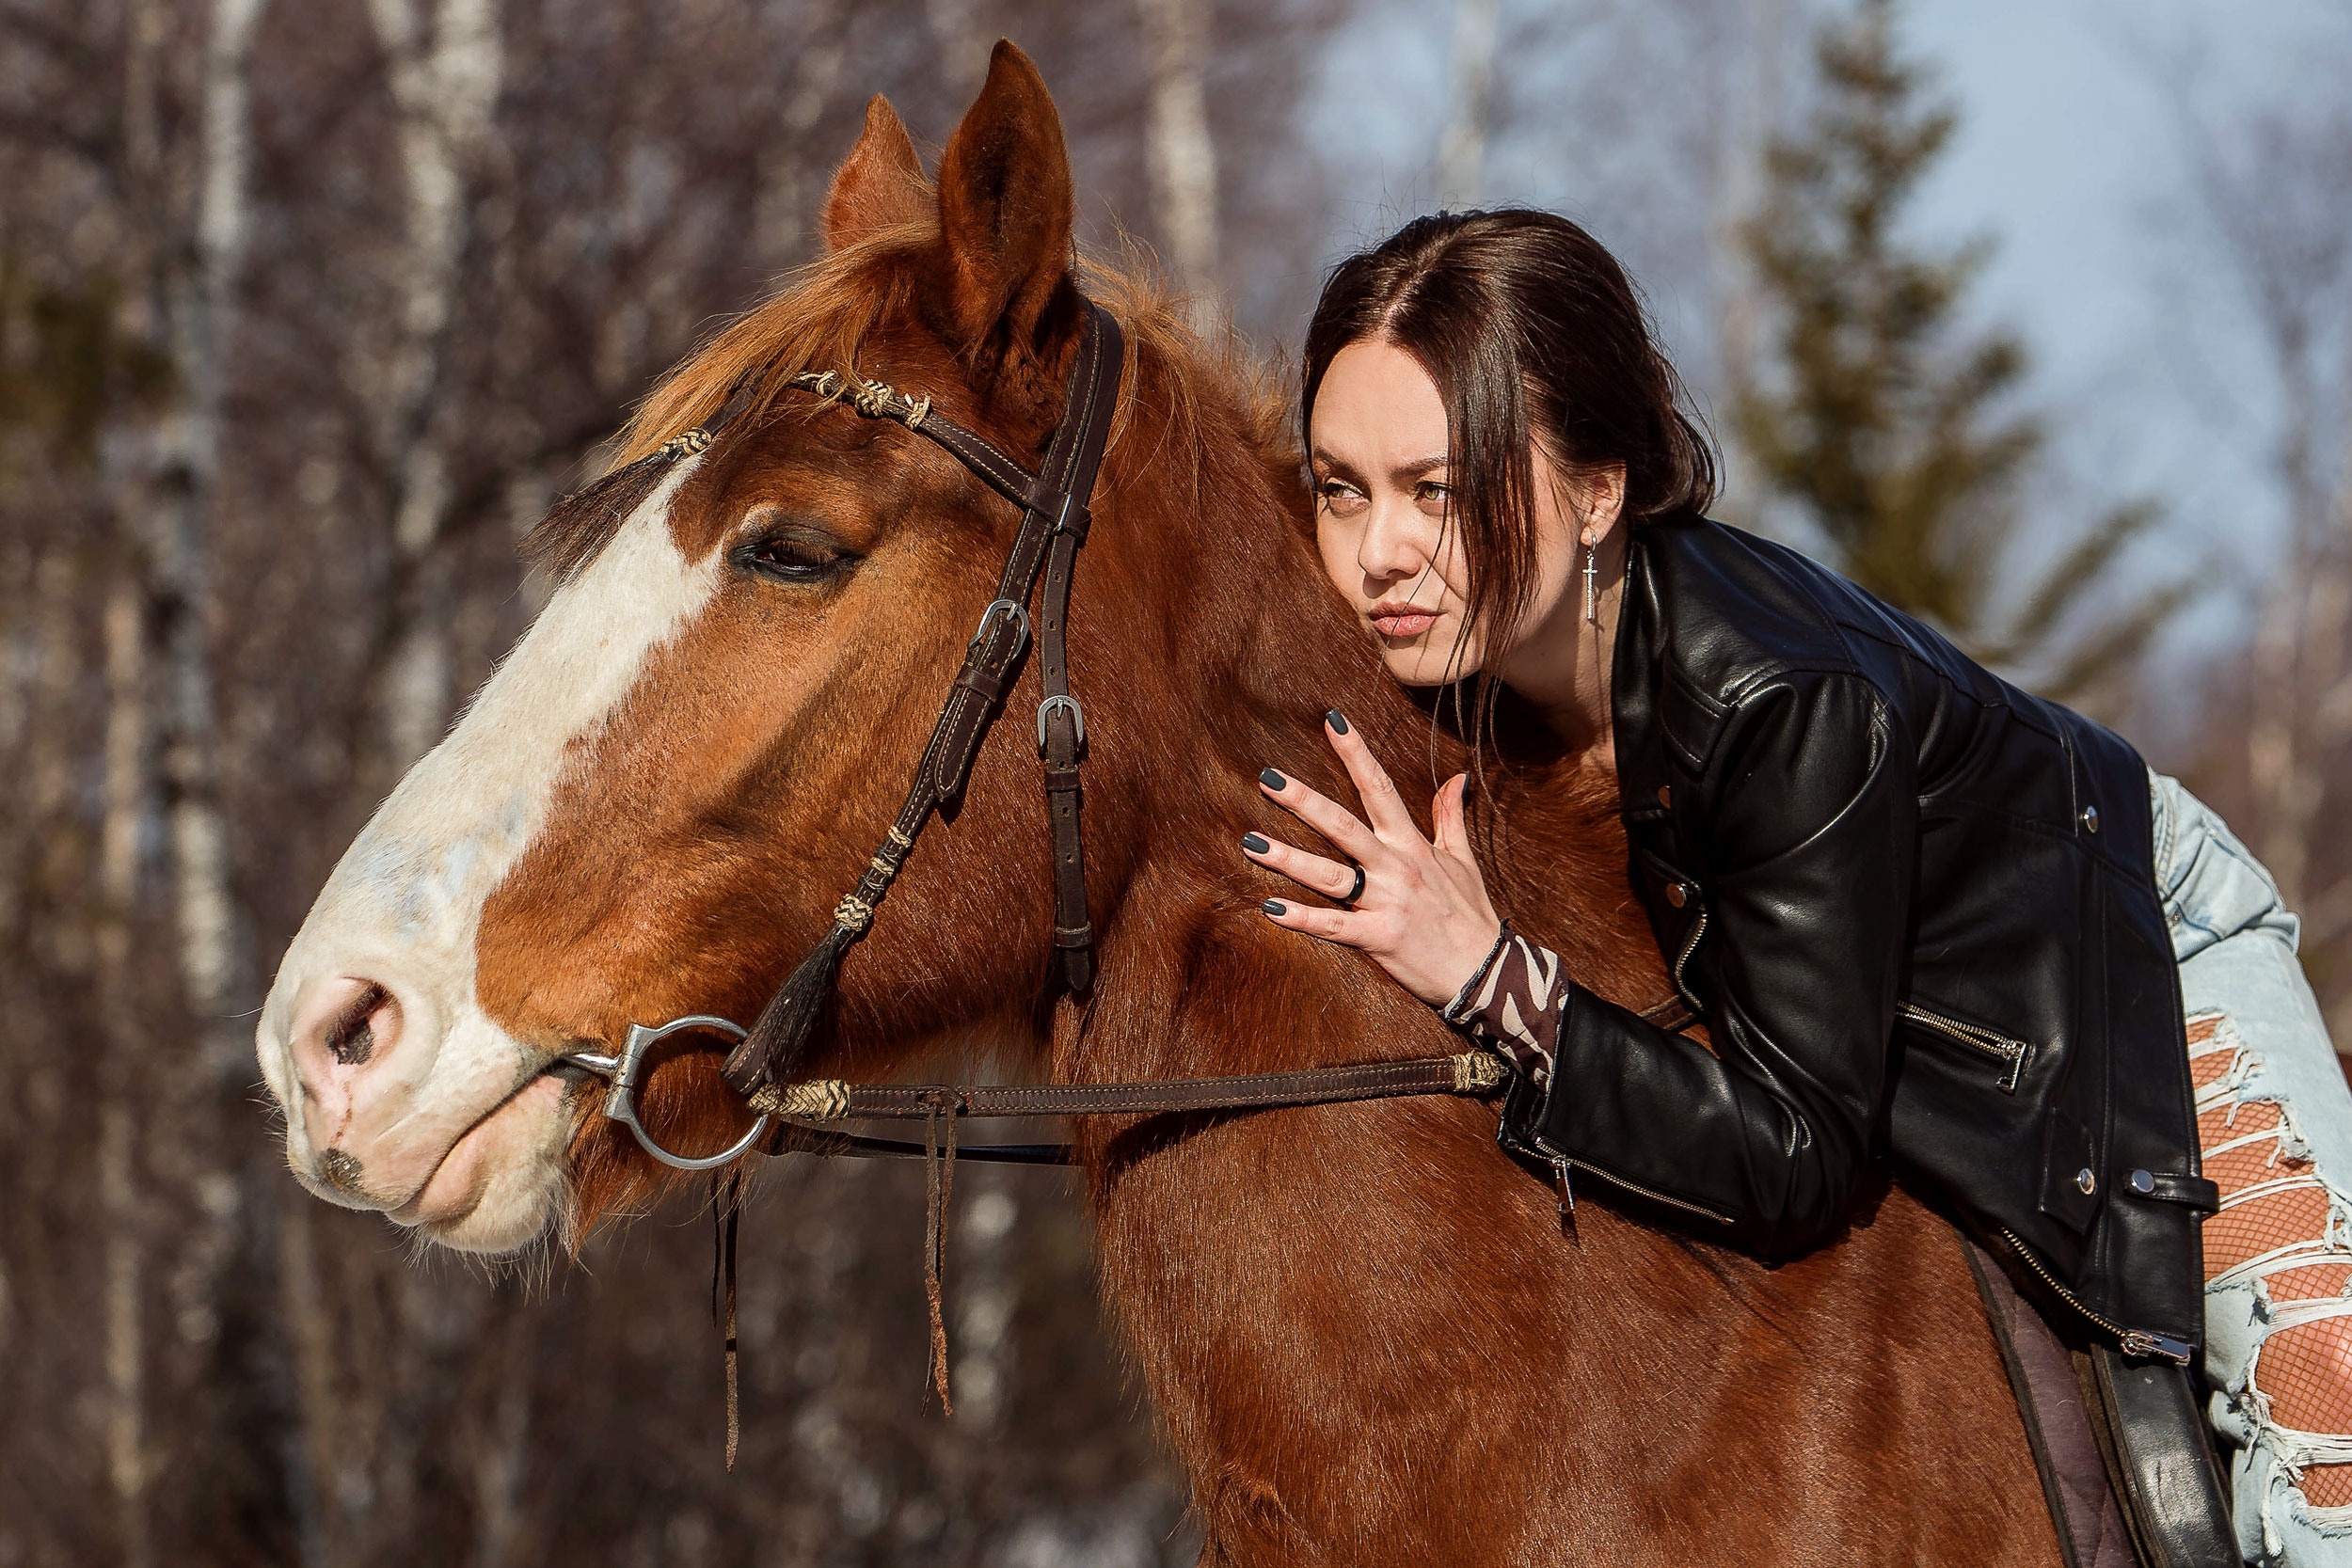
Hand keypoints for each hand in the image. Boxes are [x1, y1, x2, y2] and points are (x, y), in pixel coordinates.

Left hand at [1244, 709, 1504, 1007]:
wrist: (1487, 972)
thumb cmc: (1471, 916)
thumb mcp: (1463, 860)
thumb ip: (1450, 816)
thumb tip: (1457, 776)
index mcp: (1412, 845)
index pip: (1380, 788)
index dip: (1356, 753)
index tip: (1332, 720)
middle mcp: (1396, 867)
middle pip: (1344, 826)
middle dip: (1304, 800)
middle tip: (1267, 777)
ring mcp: (1386, 902)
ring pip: (1330, 875)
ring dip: (1288, 858)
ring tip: (1250, 842)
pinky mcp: (1378, 938)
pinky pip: (1334, 926)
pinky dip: (1302, 918)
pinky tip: (1271, 908)